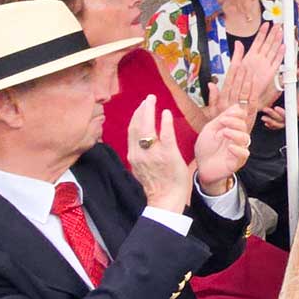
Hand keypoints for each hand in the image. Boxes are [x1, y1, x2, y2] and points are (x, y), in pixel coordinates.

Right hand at [125, 97, 193, 213]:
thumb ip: (140, 154)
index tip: (140, 107)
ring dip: (149, 111)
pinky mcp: (167, 154)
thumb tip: (140, 142)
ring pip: (147, 127)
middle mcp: (139, 153)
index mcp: (133, 156)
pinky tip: (166, 113)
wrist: (166, 199)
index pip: (131, 131)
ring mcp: (153, 153)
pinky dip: (164, 122)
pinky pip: (165, 134)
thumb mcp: (141, 168)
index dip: (135, 116)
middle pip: (137, 126)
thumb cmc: (157, 184)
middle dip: (141, 109)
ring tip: (153, 101)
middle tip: (147, 99)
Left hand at [191, 87, 250, 194]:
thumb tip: (235, 106)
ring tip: (224, 133)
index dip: (237, 113)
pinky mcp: (238, 161)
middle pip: (243, 126)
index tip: (227, 113)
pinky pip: (244, 153)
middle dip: (234, 121)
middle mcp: (236, 138)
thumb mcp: (210, 129)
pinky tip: (229, 147)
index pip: (241, 117)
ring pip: (245, 138)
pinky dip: (237, 149)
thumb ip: (221, 117)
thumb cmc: (206, 148)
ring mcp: (238, 149)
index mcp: (231, 128)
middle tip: (222, 121)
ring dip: (235, 133)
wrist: (201, 166)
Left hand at [218, 20, 284, 110]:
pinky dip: (280, 55)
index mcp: (249, 59)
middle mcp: (258, 61)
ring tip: (281, 31)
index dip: (262, 33)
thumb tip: (238, 43)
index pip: (257, 42)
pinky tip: (284, 47)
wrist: (240, 102)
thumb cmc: (236, 87)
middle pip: (267, 44)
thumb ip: (236, 56)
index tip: (266, 24)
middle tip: (278, 24)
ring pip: (272, 51)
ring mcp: (264, 67)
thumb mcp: (233, 69)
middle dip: (273, 34)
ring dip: (277, 41)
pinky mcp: (269, 74)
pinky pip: (276, 62)